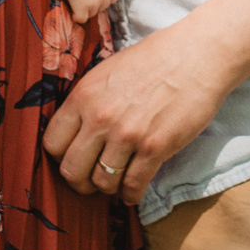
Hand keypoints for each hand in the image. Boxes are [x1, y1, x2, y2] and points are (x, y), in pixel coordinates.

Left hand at [43, 19, 236, 205]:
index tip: (73, 157)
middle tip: (91, 179)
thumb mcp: (108, 70)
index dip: (60, 156)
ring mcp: (128, 135)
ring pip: (102, 183)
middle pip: (71, 171)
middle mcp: (100, 117)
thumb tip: (74, 129)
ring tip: (116, 182)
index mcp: (84, 95)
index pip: (52, 143)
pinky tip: (133, 191)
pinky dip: (131, 195)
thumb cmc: (155, 58)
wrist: (198, 54)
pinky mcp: (155, 148)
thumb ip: (88, 100)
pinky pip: (133, 186)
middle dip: (79, 180)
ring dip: (108, 188)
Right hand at [63, 0, 119, 25]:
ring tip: (78, 0)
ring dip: (86, 9)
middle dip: (95, 4)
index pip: (112, 0)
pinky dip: (77, 16)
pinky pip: (81, 19)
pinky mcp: (82, 9)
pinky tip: (74, 11)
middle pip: (102, 7)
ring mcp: (94, 5)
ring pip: (91, 13)